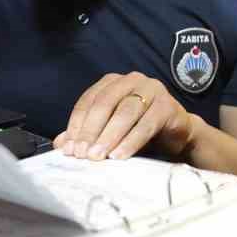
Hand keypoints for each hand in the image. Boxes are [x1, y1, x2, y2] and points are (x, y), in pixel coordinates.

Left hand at [56, 73, 195, 161]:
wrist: (176, 134)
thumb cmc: (138, 130)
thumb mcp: (109, 132)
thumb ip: (86, 134)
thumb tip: (60, 145)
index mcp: (112, 82)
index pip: (88, 101)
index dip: (77, 125)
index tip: (69, 149)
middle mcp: (131, 80)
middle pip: (105, 103)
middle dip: (92, 131)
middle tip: (83, 155)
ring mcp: (151, 89)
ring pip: (125, 111)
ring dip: (110, 136)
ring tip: (99, 156)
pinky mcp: (167, 105)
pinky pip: (146, 123)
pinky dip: (131, 141)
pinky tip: (120, 156)